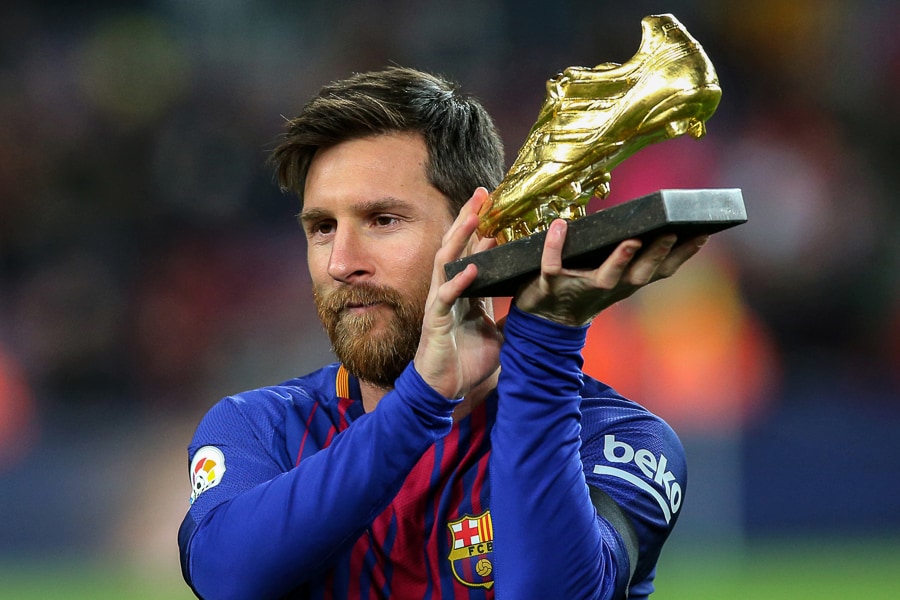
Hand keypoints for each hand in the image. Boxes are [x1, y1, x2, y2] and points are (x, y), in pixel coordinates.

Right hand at [414, 188, 502, 398]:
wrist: (447, 389)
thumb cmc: (468, 361)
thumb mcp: (498, 332)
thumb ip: (510, 314)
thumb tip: (536, 305)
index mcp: (466, 291)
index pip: (472, 250)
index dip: (482, 227)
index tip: (494, 202)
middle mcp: (451, 289)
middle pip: (457, 245)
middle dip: (468, 218)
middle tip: (482, 193)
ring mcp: (440, 303)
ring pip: (446, 262)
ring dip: (459, 239)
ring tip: (473, 217)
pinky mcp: (435, 321)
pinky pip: (445, 296)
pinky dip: (458, 282)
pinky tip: (469, 268)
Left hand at [514, 218, 708, 326]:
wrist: (545, 320)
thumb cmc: (583, 288)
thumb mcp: (614, 275)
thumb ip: (632, 254)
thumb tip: (654, 218)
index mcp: (627, 282)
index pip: (661, 270)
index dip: (683, 254)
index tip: (703, 233)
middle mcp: (609, 287)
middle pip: (640, 274)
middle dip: (656, 255)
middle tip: (671, 233)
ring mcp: (580, 287)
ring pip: (605, 276)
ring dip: (619, 259)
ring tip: (631, 240)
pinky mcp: (551, 284)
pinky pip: (552, 265)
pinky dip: (554, 246)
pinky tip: (559, 225)